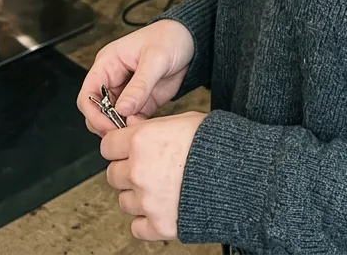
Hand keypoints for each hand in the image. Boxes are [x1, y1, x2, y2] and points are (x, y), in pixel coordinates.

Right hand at [76, 19, 195, 133]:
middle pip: (96, 111)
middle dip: (107, 124)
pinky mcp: (141, 102)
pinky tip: (145, 127)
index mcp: (108, 64)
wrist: (192, 40)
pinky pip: (131, 120)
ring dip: (122, 128)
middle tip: (123, 132)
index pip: (88, 94)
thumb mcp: (155, 58)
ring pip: (113, 119)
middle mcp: (113, 80)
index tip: (108, 126)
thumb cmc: (170, 37)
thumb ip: (139, 85)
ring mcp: (127, 93)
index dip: (93, 113)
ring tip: (136, 130)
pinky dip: (135, 127)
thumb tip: (122, 109)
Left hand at [101, 110, 206, 241]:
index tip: (126, 148)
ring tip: (162, 187)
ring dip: (138, 195)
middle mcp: (139, 171)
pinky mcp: (159, 225)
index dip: (118, 146)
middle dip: (128, 170)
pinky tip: (162, 207)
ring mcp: (147, 201)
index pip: (107, 145)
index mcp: (142, 141)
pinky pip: (137, 227)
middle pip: (113, 174)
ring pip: (124, 201)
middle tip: (149, 167)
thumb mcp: (183, 119)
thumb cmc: (215, 143)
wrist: (239, 173)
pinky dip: (147, 220)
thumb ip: (151, 126)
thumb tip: (129, 126)